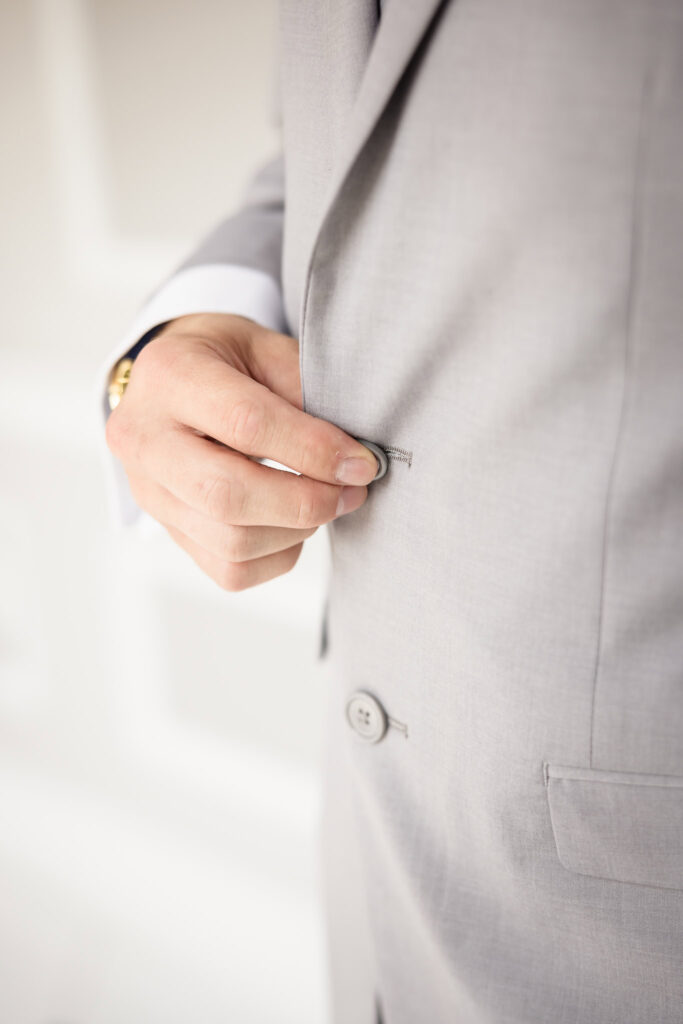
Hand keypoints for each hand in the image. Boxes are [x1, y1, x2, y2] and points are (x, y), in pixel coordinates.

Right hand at [105, 313, 377, 589]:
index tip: (360, 463)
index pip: (244, 424)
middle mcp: (143, 438)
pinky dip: (277, 555)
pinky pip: (229, 570)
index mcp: (169, 376)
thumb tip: (353, 457)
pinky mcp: (166, 530)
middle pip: (226, 495)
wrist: (171, 384)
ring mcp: (148, 492)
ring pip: (230, 543)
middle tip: (350, 491)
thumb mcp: (264, 348)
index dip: (312, 450)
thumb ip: (302, 392)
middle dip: (305, 501)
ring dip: (296, 531)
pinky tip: (292, 523)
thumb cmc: (223, 361)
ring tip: (326, 502)